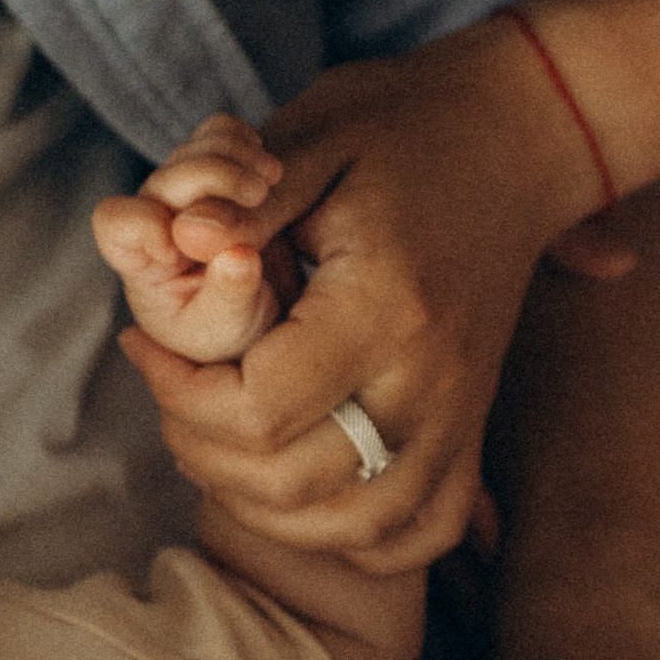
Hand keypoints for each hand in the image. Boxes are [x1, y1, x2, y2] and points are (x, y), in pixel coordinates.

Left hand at [93, 115, 288, 366]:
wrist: (271, 318)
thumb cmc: (233, 334)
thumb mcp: (232, 328)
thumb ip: (228, 293)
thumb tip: (236, 255)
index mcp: (144, 265)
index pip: (115, 222)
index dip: (146, 222)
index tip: (187, 245)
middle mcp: (159, 222)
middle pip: (164, 177)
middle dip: (211, 177)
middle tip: (259, 193)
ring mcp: (187, 193)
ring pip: (192, 149)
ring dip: (234, 155)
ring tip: (271, 180)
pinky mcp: (218, 173)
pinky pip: (217, 133)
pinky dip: (242, 138)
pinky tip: (267, 165)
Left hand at [120, 31, 608, 571]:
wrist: (517, 134)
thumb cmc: (404, 126)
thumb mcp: (313, 138)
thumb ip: (243, 206)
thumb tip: (181, 242)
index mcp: (385, 306)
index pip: (259, 409)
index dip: (177, 393)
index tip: (142, 342)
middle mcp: (431, 380)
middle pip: (291, 483)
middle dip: (200, 448)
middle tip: (169, 384)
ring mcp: (460, 414)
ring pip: (349, 527)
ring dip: (260, 501)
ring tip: (216, 430)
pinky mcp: (472, 427)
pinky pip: (417, 530)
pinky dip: (351, 533)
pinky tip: (301, 482)